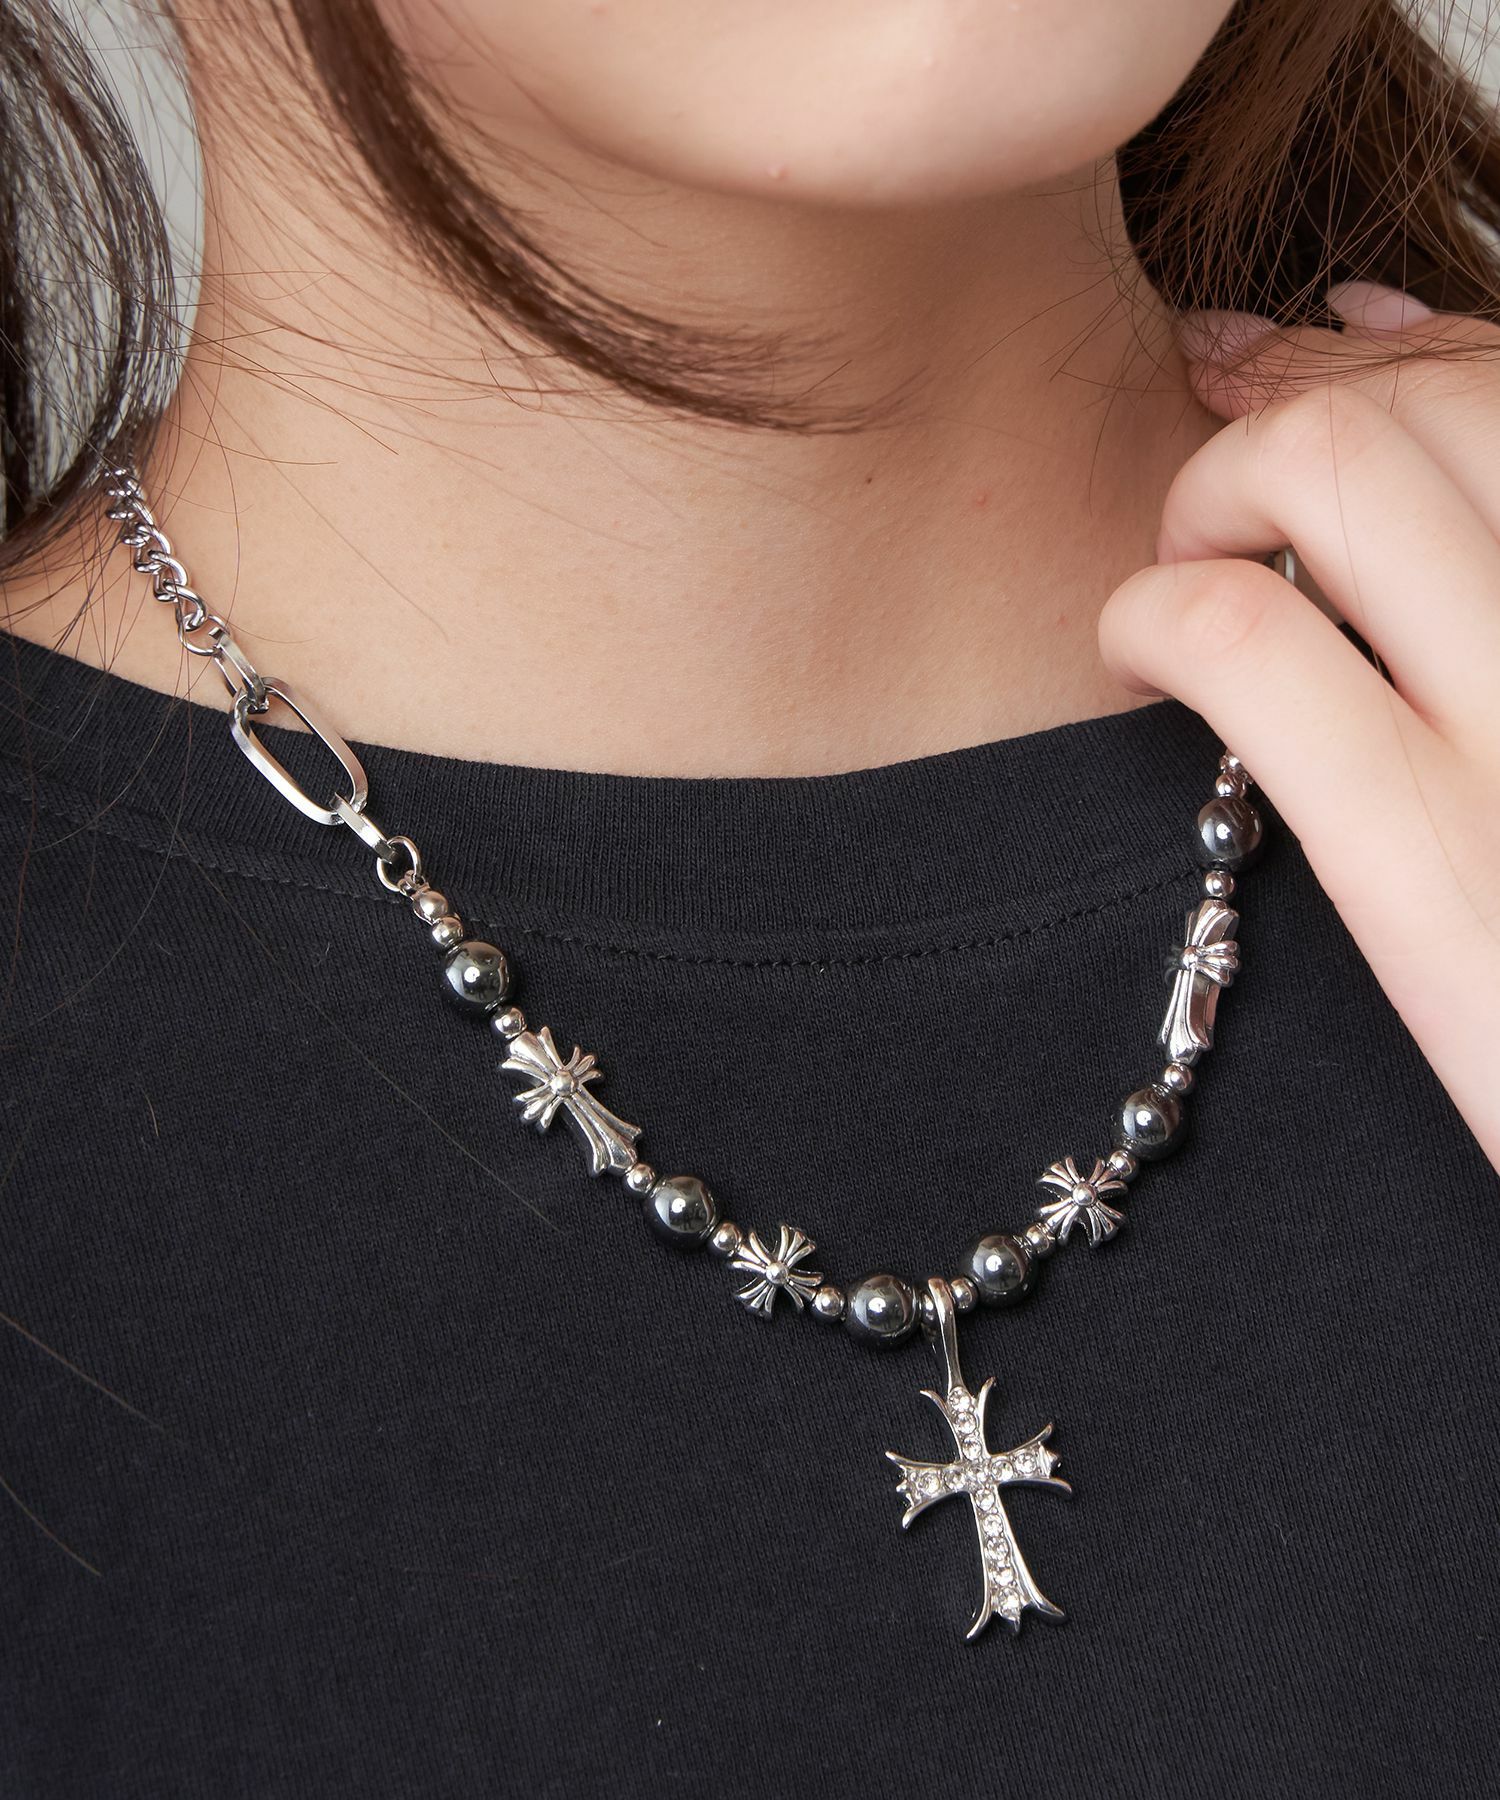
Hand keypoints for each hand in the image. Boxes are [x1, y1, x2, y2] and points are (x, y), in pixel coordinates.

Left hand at [1097, 282, 1499, 1170]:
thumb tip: (1417, 411)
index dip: (1396, 347)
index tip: (1305, 357)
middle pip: (1432, 396)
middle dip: (1297, 405)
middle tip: (1229, 498)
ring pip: (1336, 463)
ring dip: (1217, 487)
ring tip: (1188, 564)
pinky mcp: (1434, 858)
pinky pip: (1246, 637)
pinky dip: (1161, 610)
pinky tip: (1139, 650)